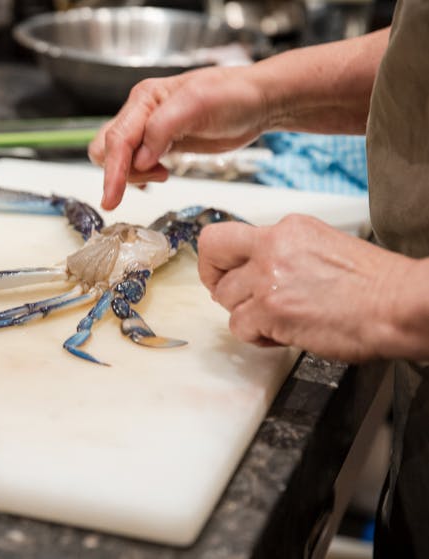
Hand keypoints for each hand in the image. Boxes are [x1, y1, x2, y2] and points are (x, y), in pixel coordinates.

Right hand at [89, 66, 268, 209]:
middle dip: (121, 172)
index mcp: (145, 98)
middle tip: (159, 176)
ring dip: (132, 174)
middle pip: (107, 149)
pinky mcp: (159, 143)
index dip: (113, 171)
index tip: (111, 200)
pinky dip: (139, 175)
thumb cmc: (234, 96)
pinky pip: (133, 162)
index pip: (117, 139)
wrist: (257, 102)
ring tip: (164, 173)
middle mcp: (140, 112)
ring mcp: (148, 128)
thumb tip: (139, 159)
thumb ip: (163, 128)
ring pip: (117, 158)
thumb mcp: (199, 103)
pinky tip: (161, 174)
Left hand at [197, 214, 423, 362]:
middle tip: (234, 299)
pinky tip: (282, 334)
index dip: (216, 259)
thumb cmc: (374, 285)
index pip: (224, 235)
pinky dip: (257, 337)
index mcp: (287, 229)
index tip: (222, 273)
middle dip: (217, 283)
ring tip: (276, 321)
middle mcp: (272, 247)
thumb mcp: (323, 247)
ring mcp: (268, 278)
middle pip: (212, 257)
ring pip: (225, 300)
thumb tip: (259, 270)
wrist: (399, 305)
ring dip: (245, 315)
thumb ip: (285, 253)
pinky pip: (240, 327)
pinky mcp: (270, 310)